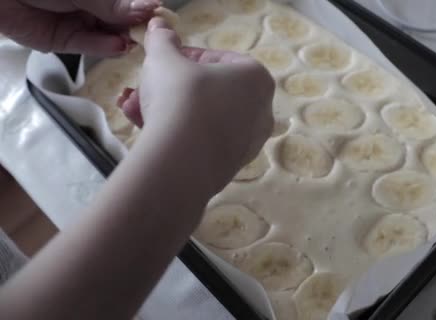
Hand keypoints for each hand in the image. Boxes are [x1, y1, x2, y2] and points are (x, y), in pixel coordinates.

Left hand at [0, 0, 159, 55]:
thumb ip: (114, 4)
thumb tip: (150, 7)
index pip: (130, 2)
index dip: (145, 9)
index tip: (161, 16)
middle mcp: (95, 5)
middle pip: (123, 20)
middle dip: (136, 27)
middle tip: (150, 35)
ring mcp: (81, 22)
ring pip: (109, 34)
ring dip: (122, 39)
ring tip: (132, 42)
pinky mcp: (67, 41)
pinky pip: (90, 46)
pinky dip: (104, 47)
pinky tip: (117, 46)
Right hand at [118, 17, 274, 190]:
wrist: (181, 161)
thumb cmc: (180, 97)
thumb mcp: (164, 59)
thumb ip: (162, 41)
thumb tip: (159, 28)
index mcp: (256, 78)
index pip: (220, 60)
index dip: (186, 59)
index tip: (163, 63)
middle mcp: (260, 111)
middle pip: (209, 93)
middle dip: (169, 89)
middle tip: (143, 88)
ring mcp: (248, 142)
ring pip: (201, 119)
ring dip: (166, 111)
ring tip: (133, 109)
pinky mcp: (231, 166)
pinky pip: (201, 142)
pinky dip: (176, 134)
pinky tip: (143, 130)